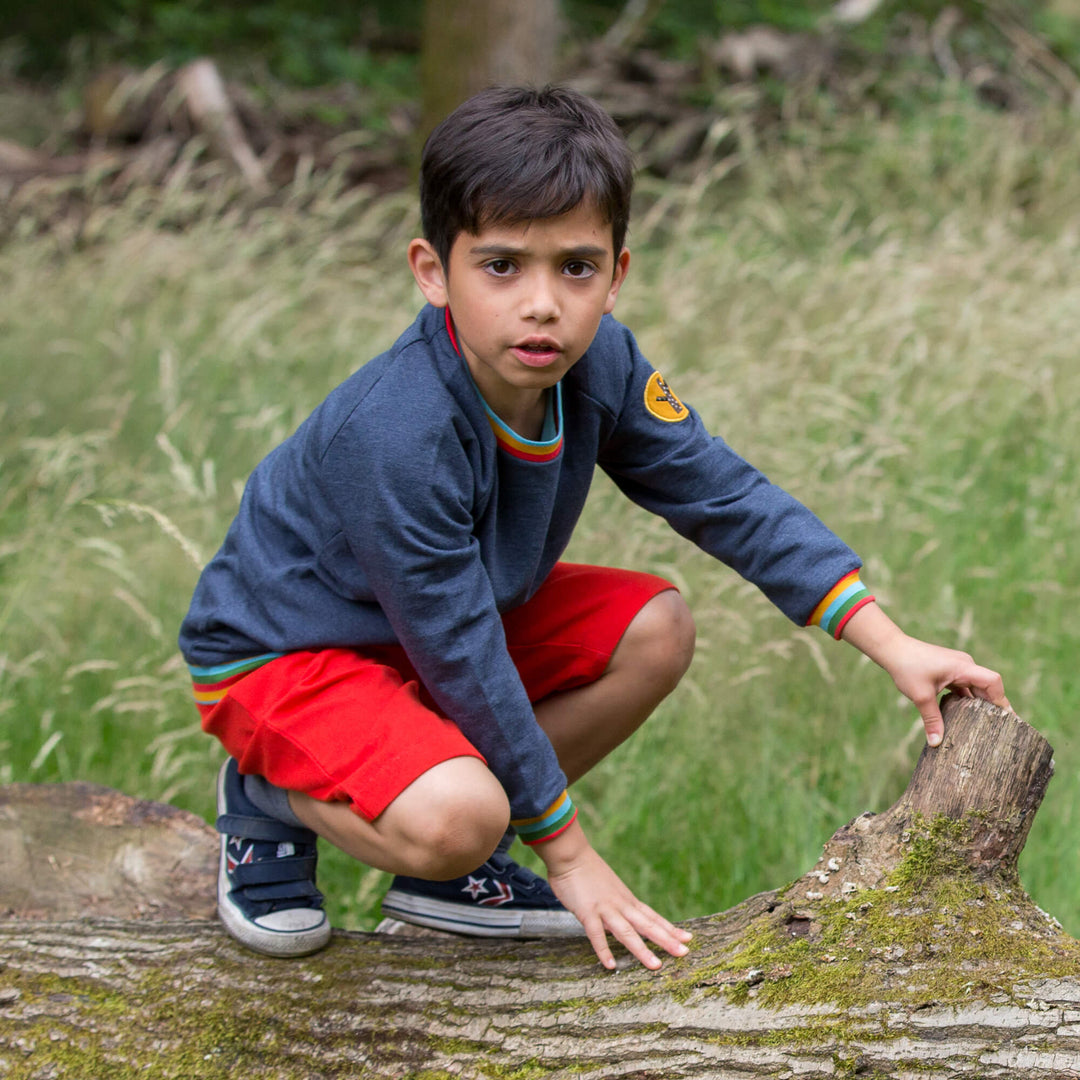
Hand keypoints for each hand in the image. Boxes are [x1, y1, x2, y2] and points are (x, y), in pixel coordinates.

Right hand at [536, 821, 691, 970]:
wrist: (571, 855)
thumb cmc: (587, 870)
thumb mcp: (609, 887)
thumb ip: (616, 903)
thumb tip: (621, 915)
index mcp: (626, 899)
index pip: (652, 916)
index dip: (669, 928)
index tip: (687, 938)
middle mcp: (621, 904)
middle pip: (647, 924)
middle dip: (666, 940)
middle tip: (684, 953)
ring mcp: (605, 908)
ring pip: (626, 932)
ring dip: (641, 949)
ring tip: (655, 966)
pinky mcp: (587, 911)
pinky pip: (596, 934)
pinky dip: (603, 949)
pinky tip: (610, 965)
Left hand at [840, 602, 1009, 746]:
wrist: (892, 649)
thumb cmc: (907, 667)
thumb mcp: (920, 696)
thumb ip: (932, 719)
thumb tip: (936, 743)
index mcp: (963, 667)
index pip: (992, 682)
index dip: (1001, 700)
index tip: (1007, 719)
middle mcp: (964, 665)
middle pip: (987, 686)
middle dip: (993, 706)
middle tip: (999, 729)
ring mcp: (957, 667)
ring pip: (975, 687)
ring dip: (979, 704)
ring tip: (986, 726)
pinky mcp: (949, 670)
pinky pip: (964, 686)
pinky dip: (966, 700)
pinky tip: (965, 716)